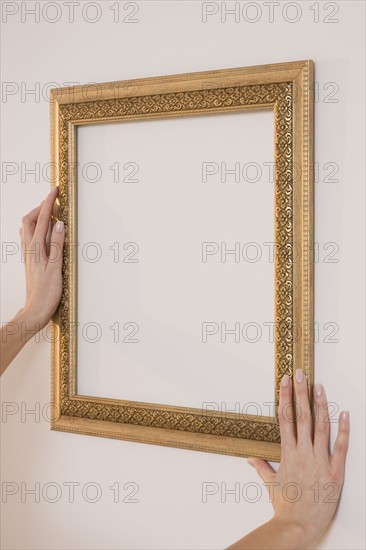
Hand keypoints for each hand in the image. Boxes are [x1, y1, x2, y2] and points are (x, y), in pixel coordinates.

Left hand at [19, 187, 64, 328]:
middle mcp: (30, 250)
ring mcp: (29, 255)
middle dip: (40, 207)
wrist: (35, 311)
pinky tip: (46, 233)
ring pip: (28, 229)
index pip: (41, 219)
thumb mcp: (56, 267)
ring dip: (37, 217)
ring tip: (50, 212)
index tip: (54, 191)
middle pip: (29, 220)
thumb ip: (57, 244)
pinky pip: (31, 238)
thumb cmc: (47, 293)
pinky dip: (38, 229)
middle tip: (52, 200)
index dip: (48, 203)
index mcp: (36, 249)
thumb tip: (59, 224)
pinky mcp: (31, 261)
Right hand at [245, 371, 349, 547]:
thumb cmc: (285, 507)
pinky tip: (344, 413)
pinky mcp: (335, 472)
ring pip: (320, 427)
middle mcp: (303, 453)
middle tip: (301, 373)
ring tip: (319, 386)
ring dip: (320, 405)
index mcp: (288, 454)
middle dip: (301, 393)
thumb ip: (262, 469)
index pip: (286, 419)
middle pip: (302, 416)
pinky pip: (341, 448)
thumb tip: (251, 459)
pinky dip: (343, 429)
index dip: (286, 398)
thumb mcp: (271, 485)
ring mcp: (320, 461)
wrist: (299, 527)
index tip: (285, 381)